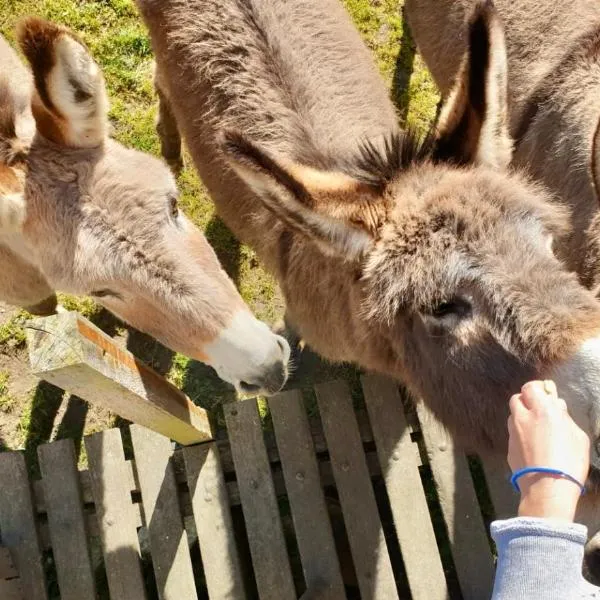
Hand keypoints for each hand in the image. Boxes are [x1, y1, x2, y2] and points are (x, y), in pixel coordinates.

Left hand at [508, 380, 589, 521]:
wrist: (546, 487)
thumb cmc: (569, 461)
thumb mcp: (578, 437)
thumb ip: (565, 418)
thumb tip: (557, 406)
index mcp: (542, 410)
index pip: (530, 387)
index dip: (537, 389)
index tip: (545, 394)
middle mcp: (523, 417)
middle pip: (516, 398)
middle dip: (526, 401)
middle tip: (539, 410)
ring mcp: (513, 432)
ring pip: (512, 415)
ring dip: (522, 416)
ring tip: (535, 428)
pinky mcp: (508, 447)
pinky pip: (512, 433)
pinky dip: (520, 434)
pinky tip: (531, 445)